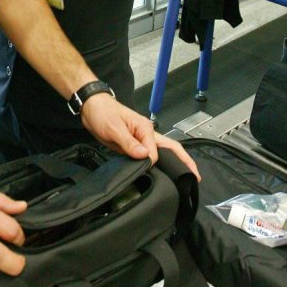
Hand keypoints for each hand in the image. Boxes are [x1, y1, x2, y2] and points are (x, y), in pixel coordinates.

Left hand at [80, 94, 200, 179]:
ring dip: (173, 164)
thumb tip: (146, 156)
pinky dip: (157, 165)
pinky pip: (148, 157)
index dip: (152, 162)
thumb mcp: (114, 128)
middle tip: (195, 177)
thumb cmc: (103, 113)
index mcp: (145, 128)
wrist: (91, 108)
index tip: (147, 170)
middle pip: (171, 149)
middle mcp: (147, 134)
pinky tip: (161, 174)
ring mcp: (141, 140)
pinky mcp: (134, 146)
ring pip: (162, 153)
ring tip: (184, 178)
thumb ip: (129, 143)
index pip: (156, 151)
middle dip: (185, 162)